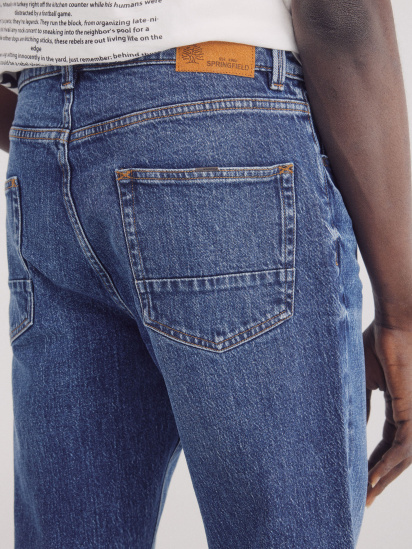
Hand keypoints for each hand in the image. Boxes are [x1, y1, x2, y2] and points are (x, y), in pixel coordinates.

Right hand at [363, 319, 411, 506]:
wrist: (398, 321)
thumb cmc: (378, 340)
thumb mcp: (365, 377)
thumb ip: (361, 402)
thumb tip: (354, 426)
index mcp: (399, 404)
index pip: (388, 440)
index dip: (375, 459)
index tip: (360, 477)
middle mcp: (410, 413)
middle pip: (397, 454)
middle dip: (381, 477)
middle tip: (364, 498)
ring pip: (401, 457)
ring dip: (383, 477)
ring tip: (365, 495)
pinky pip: (400, 447)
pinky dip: (385, 465)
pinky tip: (371, 479)